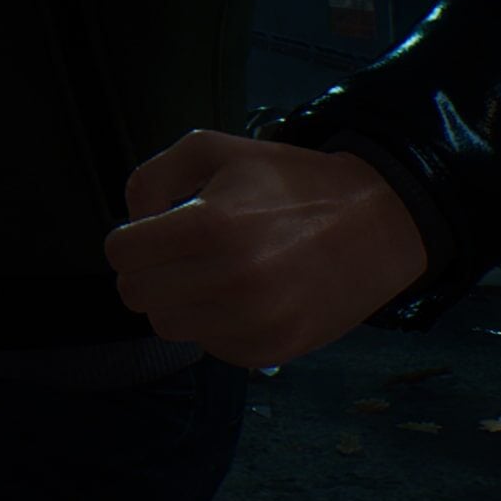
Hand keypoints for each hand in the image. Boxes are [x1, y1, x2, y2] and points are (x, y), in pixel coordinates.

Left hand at [101, 131, 432, 369]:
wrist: (378, 222)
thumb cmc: (290, 182)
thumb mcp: (216, 150)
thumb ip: (154, 176)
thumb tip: (133, 220)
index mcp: (210, 224)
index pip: (122, 254)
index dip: (131, 239)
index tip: (154, 233)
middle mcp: (230, 279)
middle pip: (137, 296)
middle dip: (150, 271)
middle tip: (180, 255)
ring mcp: (254, 321)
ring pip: (169, 326)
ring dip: (180, 302)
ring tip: (215, 275)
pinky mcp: (274, 351)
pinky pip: (211, 346)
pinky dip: (217, 324)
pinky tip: (247, 297)